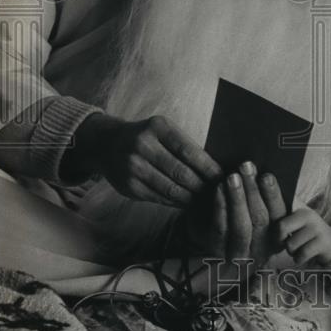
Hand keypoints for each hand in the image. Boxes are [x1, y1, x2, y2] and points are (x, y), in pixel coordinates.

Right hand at [75, 112, 221, 207]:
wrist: (108, 144)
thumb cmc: (147, 136)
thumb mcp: (163, 129)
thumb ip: (185, 144)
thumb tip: (214, 168)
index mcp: (157, 127)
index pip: (188, 150)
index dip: (207, 166)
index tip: (222, 176)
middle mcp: (143, 146)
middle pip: (180, 172)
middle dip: (202, 185)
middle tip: (218, 193)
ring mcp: (133, 167)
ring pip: (170, 188)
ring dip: (192, 197)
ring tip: (206, 200)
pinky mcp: (129, 186)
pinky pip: (158, 198)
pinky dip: (176, 202)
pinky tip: (187, 203)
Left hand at [206, 163, 286, 263]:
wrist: (212, 258)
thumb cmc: (239, 224)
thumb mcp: (256, 216)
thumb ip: (262, 199)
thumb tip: (259, 172)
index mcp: (276, 239)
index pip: (279, 216)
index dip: (273, 195)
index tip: (267, 175)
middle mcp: (260, 251)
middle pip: (260, 220)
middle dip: (253, 191)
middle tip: (246, 167)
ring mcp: (238, 255)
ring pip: (241, 227)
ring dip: (237, 198)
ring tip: (233, 176)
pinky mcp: (217, 255)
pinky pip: (220, 230)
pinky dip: (220, 207)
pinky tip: (219, 188)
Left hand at [277, 207, 330, 266]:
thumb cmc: (306, 231)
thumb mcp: (296, 218)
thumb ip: (280, 213)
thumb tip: (258, 205)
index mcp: (298, 206)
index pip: (277, 208)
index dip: (272, 223)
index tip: (274, 232)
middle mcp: (307, 214)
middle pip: (281, 228)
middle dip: (280, 240)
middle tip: (284, 242)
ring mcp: (316, 228)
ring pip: (291, 245)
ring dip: (291, 251)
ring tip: (297, 248)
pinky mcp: (322, 242)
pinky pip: (302, 254)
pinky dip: (299, 259)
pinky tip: (302, 255)